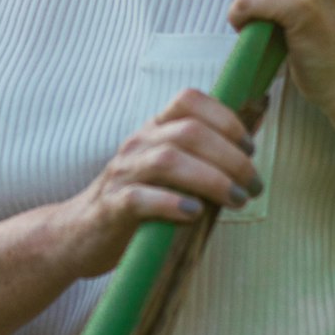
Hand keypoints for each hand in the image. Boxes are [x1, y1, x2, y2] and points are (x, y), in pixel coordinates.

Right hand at [66, 88, 262, 277]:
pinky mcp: (111, 207)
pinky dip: (170, 203)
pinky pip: (139, 198)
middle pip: (189, 133)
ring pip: (168, 160)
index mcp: (154, 130)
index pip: (189, 100)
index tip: (250, 147)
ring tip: (236, 200)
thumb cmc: (139, 202)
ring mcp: (123, 173)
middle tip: (253, 185)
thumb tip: (252, 135)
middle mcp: (138, 144)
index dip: (226, 118)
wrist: (80, 234)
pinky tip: (193, 214)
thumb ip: (204, 156)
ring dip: (210, 180)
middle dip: (230, 157)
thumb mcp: (170, 171)